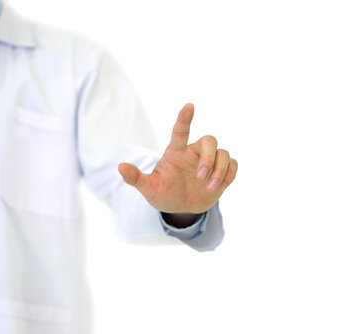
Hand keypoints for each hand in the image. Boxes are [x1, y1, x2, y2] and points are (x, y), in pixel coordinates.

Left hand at [118, 103, 237, 213]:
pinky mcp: (222, 172)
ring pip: (223, 153)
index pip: (180, 130)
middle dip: (208, 158)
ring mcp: (209, 162)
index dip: (184, 118)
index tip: (189, 105)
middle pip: (209, 140)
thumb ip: (136, 178)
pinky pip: (233, 165)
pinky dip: (229, 175)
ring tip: (210, 187)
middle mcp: (194, 154)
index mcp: (176, 153)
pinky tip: (219, 187)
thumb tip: (120, 167)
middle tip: (200, 178)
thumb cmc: (163, 194)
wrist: (180, 208)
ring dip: (219, 171)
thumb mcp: (148, 189)